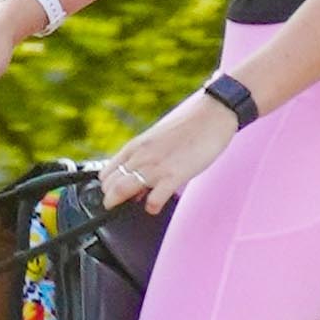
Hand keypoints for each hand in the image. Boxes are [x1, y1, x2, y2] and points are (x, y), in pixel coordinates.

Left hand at [99, 92, 240, 213]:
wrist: (213, 112)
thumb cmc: (188, 127)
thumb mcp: (158, 141)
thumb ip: (145, 160)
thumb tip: (138, 184)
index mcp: (135, 146)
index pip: (106, 173)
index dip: (107, 189)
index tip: (113, 197)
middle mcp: (141, 155)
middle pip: (110, 185)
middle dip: (111, 200)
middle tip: (122, 207)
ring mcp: (156, 166)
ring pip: (122, 190)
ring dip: (123, 204)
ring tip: (136, 206)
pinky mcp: (175, 174)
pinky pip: (154, 199)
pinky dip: (151, 207)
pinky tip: (156, 205)